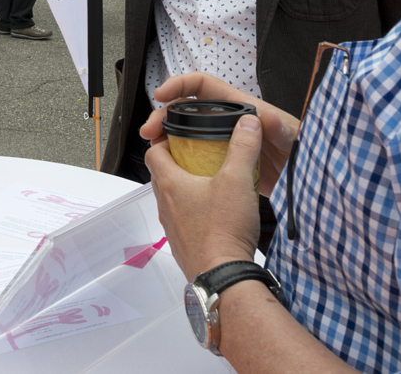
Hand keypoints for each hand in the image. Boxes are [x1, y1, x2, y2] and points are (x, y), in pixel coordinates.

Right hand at [140, 72, 297, 193]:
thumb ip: (280, 128)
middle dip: (162, 116)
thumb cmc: (302, 152)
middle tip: (149, 132)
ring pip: (185, 134)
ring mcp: (222, 144)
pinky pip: (193, 157)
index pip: (202, 86)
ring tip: (153, 149)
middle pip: (185, 111)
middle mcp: (226, 123)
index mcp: (239, 107)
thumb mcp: (293, 139)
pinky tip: (169, 168)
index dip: (179, 85)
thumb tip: (263, 117)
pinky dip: (177, 159)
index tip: (162, 94)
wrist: (308, 184)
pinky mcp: (221, 165)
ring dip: (165, 139)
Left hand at [146, 113, 262, 279]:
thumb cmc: (224, 232)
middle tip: (197, 158)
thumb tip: (247, 125)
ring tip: (208, 185)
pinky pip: (181, 222)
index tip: (178, 138)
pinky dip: (191, 213)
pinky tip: (213, 215)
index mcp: (171, 184)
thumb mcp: (238, 180)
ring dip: (184, 190)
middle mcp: (166, 205)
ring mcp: (172, 227)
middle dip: (176, 164)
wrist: (224, 276)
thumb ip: (243, 148)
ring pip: (170, 200)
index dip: (163, 142)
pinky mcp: (182, 245)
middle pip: (161, 176)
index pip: (153, 153)